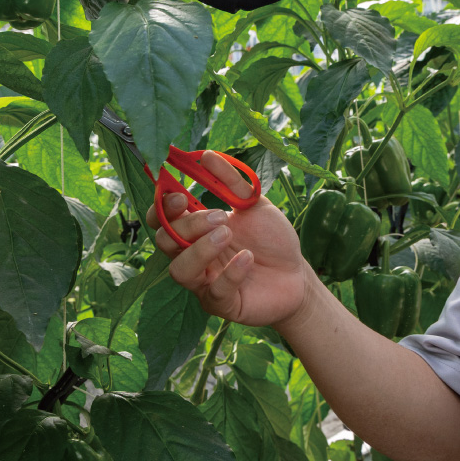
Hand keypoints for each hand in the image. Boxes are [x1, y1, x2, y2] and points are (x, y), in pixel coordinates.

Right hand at [147, 151, 312, 327]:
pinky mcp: (222, 304)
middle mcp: (192, 255)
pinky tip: (248, 258)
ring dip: (200, 250)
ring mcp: (204, 283)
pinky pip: (214, 292)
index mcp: (194, 230)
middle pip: (165, 242)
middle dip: (186, 226)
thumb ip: (230, 182)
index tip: (180, 196)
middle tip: (219, 217)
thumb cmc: (272, 239)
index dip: (162, 208)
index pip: (161, 219)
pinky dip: (230, 273)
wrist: (298, 275)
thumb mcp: (254, 204)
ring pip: (179, 271)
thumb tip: (205, 155)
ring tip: (227, 235)